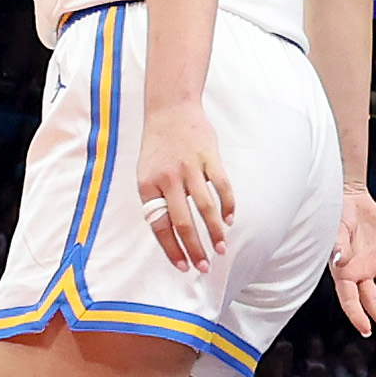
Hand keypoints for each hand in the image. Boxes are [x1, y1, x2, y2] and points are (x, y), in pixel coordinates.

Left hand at [129, 102, 234, 271]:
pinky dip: (227, 205)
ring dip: (214, 232)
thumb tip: (173, 234)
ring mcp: (189, 167)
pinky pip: (222, 186)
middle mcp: (167, 178)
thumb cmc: (157, 147)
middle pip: (183, 222)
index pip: (160, 226)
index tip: (183, 266)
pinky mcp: (209, 156)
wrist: (170, 109)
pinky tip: (229, 220)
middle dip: (195, 249)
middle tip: (204, 267)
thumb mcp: (146, 173)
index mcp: (147, 185)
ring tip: (221, 249)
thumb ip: (157, 200)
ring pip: (205, 207)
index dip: (172, 249)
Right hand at [329, 189, 375, 337]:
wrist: (350, 195)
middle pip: (372, 300)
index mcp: (344, 272)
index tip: (367, 330)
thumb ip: (338, 246)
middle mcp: (361, 272)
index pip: (350, 300)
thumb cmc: (336, 214)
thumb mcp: (335, 230)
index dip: (357, 316)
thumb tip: (340, 262)